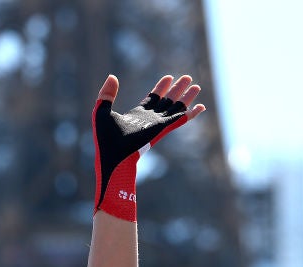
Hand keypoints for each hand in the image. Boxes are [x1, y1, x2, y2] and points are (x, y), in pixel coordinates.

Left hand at [92, 74, 204, 221]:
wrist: (112, 154)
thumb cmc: (105, 138)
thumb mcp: (102, 112)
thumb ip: (106, 94)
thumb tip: (112, 76)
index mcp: (137, 115)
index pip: (152, 99)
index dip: (160, 88)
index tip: (168, 78)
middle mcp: (149, 119)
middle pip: (166, 101)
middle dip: (176, 90)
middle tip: (186, 77)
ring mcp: (157, 124)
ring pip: (175, 108)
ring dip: (186, 98)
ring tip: (196, 86)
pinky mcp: (162, 129)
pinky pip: (179, 119)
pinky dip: (190, 113)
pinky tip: (201, 107)